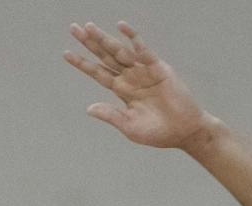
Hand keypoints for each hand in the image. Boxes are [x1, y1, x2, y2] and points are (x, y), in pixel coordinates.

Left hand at [65, 22, 219, 151]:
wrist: (185, 132)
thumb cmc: (158, 132)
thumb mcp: (130, 126)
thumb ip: (111, 115)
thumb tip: (89, 108)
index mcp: (122, 91)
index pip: (98, 73)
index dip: (83, 64)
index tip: (66, 53)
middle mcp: (130, 77)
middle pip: (105, 56)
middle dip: (90, 43)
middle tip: (73, 28)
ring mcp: (143, 71)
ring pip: (119, 51)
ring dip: (104, 38)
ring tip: (88, 27)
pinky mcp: (158, 68)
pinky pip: (143, 50)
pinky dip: (132, 38)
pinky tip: (120, 27)